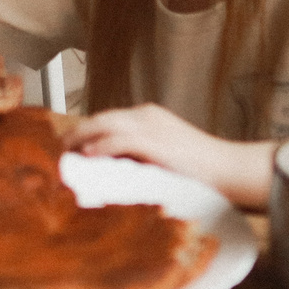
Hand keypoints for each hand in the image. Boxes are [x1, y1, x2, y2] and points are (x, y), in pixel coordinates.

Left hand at [62, 104, 269, 206]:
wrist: (230, 170)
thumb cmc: (202, 172)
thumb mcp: (165, 159)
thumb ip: (140, 159)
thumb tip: (112, 172)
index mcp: (150, 118)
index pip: (109, 120)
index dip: (86, 133)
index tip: (70, 147)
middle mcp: (147, 116)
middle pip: (101, 118)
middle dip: (77, 133)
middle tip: (58, 150)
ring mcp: (151, 126)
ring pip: (104, 124)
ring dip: (80, 138)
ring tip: (63, 153)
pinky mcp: (155, 141)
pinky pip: (119, 139)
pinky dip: (99, 146)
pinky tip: (86, 156)